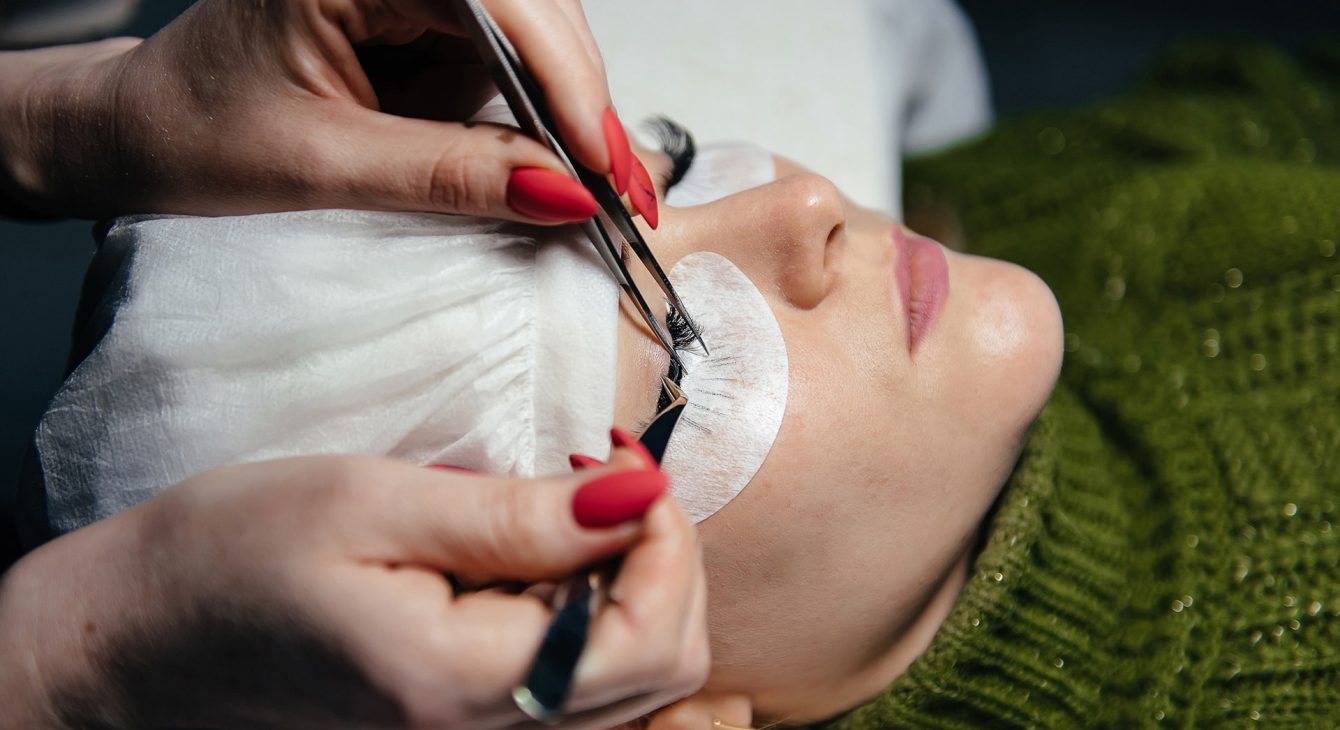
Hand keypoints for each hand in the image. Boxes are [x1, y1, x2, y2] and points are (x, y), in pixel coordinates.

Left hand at [0, 0, 632, 221]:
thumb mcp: (320, 164)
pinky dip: (541, 112)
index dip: (563, 79)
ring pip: (536, 29)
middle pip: (534, 8)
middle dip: (581, 98)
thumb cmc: (194, 131)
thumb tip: (563, 194)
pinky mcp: (423, 18)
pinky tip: (562, 160)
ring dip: (571, 108)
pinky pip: (508, 55)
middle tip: (621, 191)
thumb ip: (445, 174)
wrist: (142, 131)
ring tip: (599, 187)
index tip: (600, 162)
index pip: (494, 0)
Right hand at [0, 451, 707, 728]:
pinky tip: (539, 563)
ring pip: (633, 684)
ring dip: (632, 586)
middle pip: (661, 668)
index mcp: (462, 685)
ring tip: (565, 513)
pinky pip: (580, 689)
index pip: (651, 636)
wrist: (142, 641)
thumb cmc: (231, 560)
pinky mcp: (465, 728)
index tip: (623, 460)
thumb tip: (638, 494)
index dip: (667, 539)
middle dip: (662, 560)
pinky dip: (593, 619)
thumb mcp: (369, 502)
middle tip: (602, 480)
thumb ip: (514, 514)